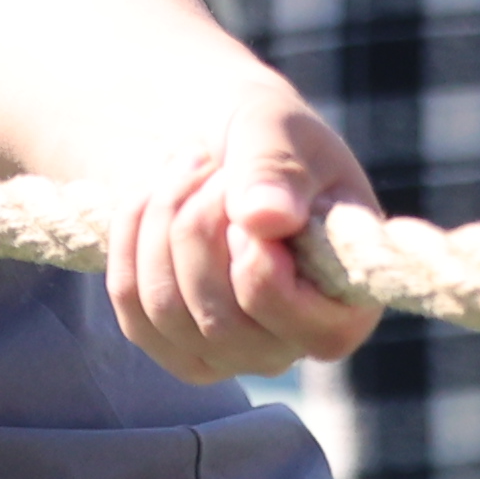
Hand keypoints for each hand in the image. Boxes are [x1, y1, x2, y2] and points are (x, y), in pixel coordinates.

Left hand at [103, 75, 385, 380]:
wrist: (211, 140)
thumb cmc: (262, 134)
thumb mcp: (275, 127)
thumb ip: (276, 168)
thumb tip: (267, 219)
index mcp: (350, 300)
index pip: (302, 322)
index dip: (256, 262)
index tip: (242, 197)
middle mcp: (295, 342)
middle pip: (221, 322)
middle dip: (194, 228)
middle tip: (201, 162)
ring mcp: (231, 351)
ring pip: (167, 312)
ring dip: (157, 226)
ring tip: (178, 170)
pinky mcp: (173, 343)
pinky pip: (131, 309)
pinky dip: (128, 241)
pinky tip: (146, 196)